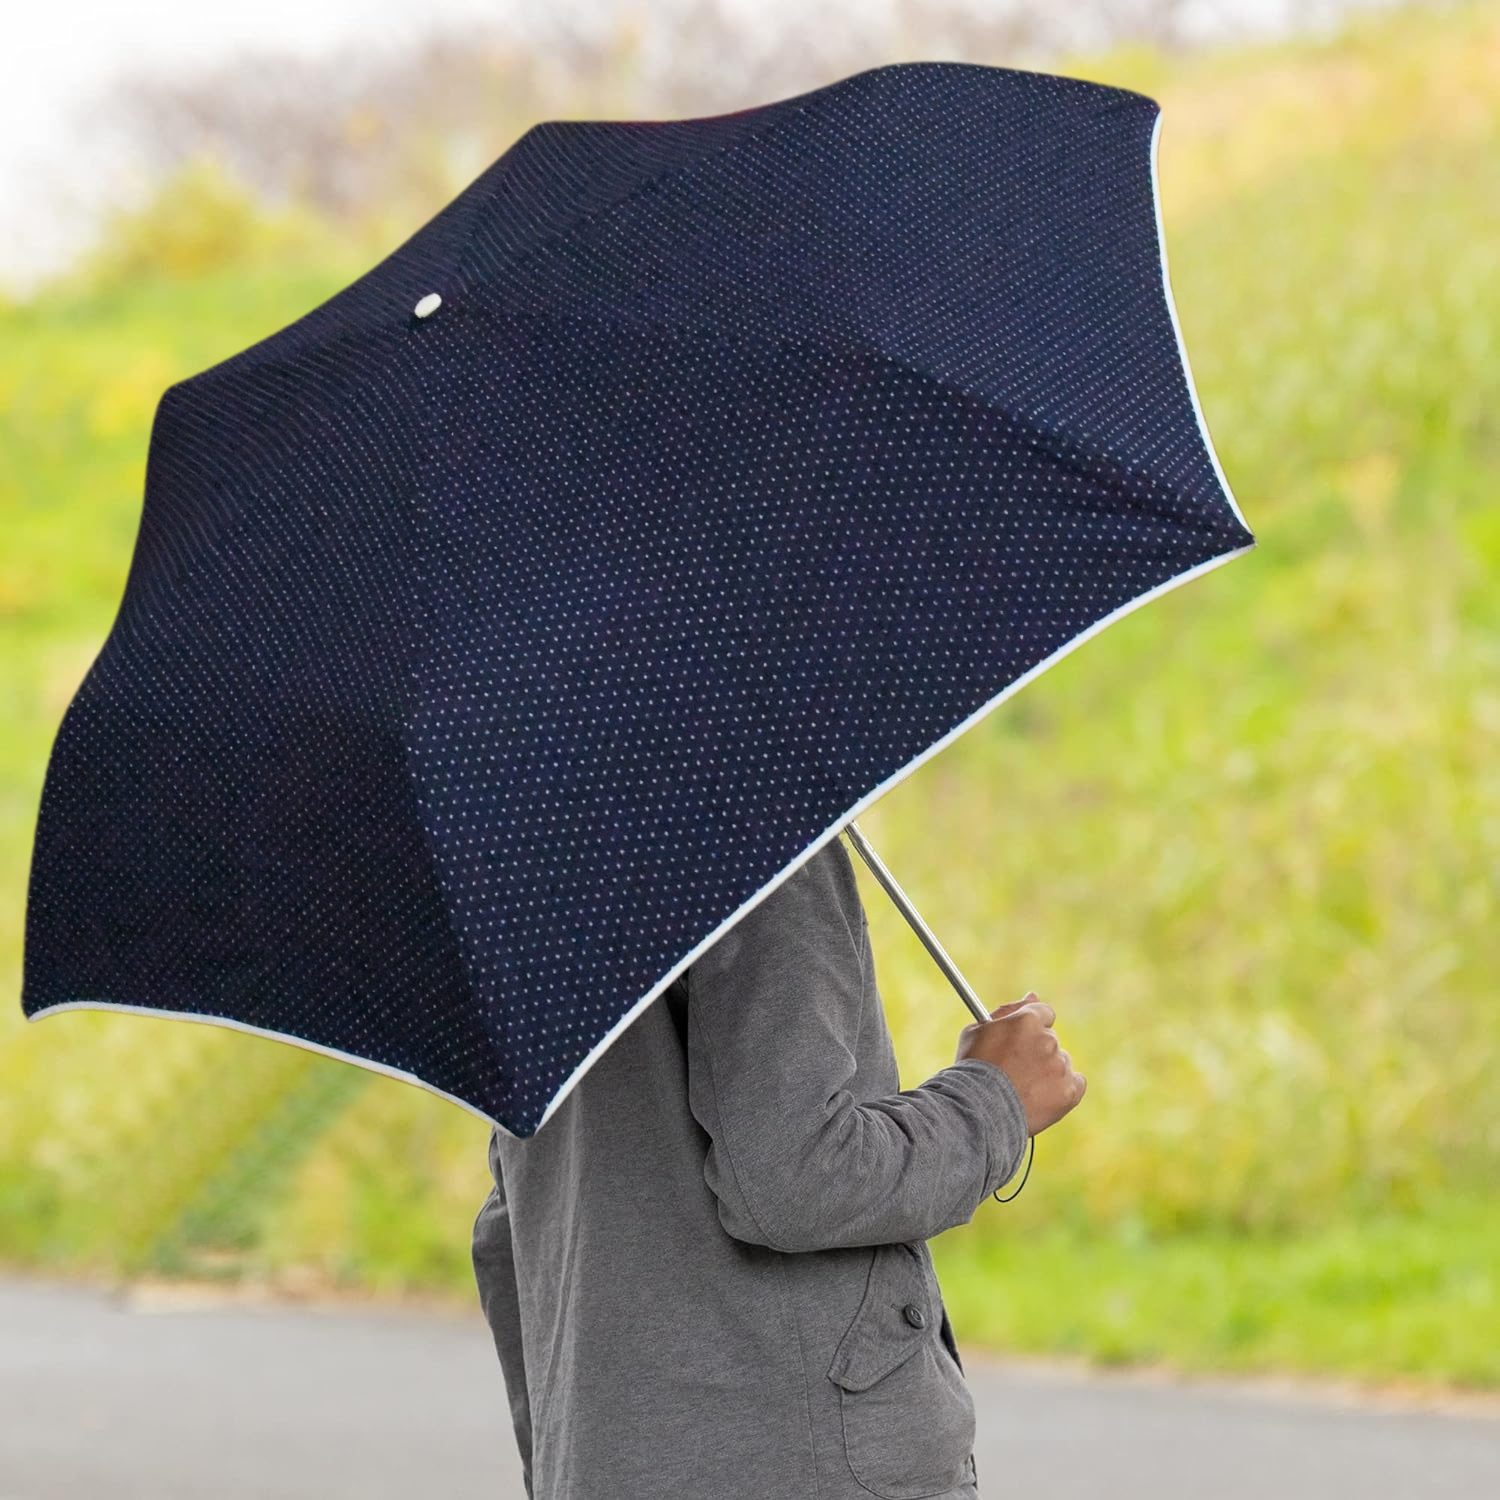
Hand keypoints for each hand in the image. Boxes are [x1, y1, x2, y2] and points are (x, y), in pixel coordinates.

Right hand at [954, 991, 1085, 1134]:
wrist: (978, 1111)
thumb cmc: (973, 1069)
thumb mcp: (978, 1031)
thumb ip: (1008, 1010)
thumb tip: (1033, 995)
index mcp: (1028, 1021)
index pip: (1043, 1013)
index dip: (1031, 1028)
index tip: (1022, 1042)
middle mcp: (1048, 1040)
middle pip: (1049, 1040)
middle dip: (1036, 1051)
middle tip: (1015, 1070)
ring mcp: (1060, 1066)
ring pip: (1060, 1062)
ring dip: (1047, 1071)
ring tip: (1022, 1088)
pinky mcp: (1069, 1092)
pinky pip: (1075, 1084)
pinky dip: (1063, 1089)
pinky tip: (1042, 1096)